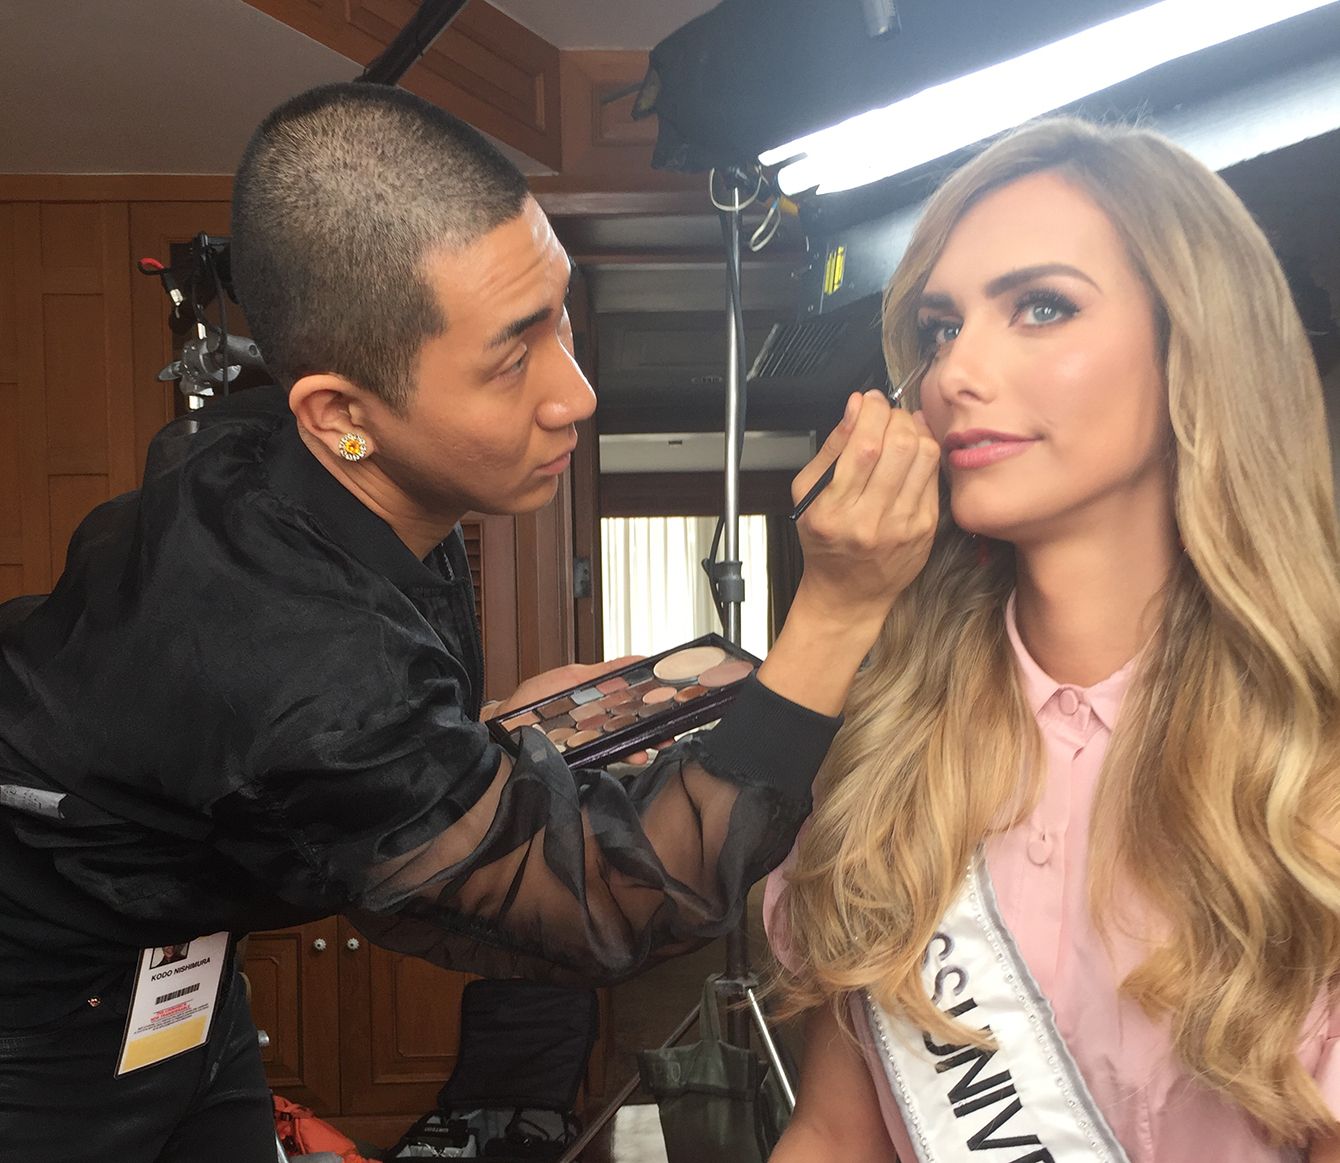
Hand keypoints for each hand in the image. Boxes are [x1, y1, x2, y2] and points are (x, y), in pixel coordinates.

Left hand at [493, 657, 661, 765]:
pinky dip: (624, 756)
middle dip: (654, 725)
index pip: (630, 698)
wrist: (503, 732)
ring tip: (658, 742)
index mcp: (596, 699)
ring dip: (644, 742)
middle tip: (672, 726)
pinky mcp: (582, 758)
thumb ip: (602, 672)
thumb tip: (634, 660)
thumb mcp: (570, 678)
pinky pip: (608, 757)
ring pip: (624, 742)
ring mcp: (589, 740)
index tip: (671, 697)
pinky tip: (635, 754)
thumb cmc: (530, 703)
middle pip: (632, 723)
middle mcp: (595, 721)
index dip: (652, 699)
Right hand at [790, 389, 939, 627]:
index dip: (871, 413)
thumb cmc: (826, 544)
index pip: (863, 447)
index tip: (869, 401)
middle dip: (895, 416)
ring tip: (901, 429)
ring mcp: (903, 525)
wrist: (849, 594)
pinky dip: (925, 454)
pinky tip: (912, 452)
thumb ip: (832, 448)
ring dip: (915, 431)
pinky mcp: (926, 528)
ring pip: (924, 456)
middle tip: (886, 414)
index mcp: (834, 510)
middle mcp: (870, 520)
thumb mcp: (808, 496)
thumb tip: (855, 408)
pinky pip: (933, 476)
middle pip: (899, 447)